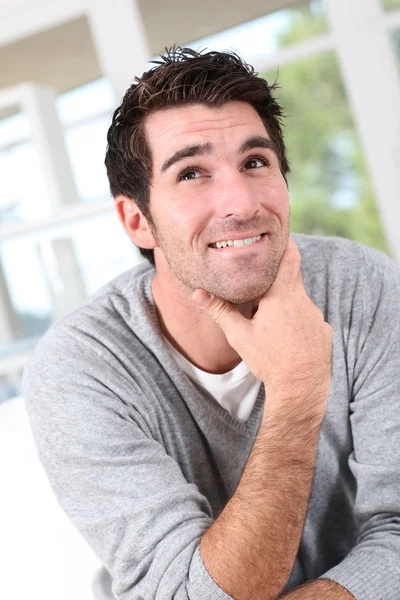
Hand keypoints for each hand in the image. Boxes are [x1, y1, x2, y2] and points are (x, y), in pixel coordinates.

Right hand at [192, 236, 332, 418]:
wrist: (301, 388)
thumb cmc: (269, 360)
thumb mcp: (240, 335)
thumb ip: (219, 311)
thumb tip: (197, 294)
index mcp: (282, 296)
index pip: (290, 258)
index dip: (287, 243)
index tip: (281, 235)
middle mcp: (303, 301)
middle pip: (293, 277)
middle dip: (280, 276)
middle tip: (264, 277)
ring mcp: (316, 316)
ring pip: (300, 300)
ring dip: (287, 303)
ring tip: (272, 318)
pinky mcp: (324, 331)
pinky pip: (309, 318)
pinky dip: (298, 321)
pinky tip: (287, 336)